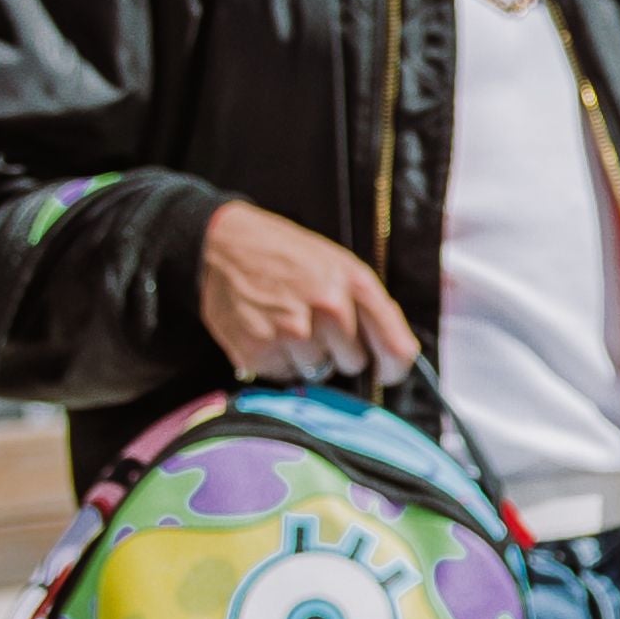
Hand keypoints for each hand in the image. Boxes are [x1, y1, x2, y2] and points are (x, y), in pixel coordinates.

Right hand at [199, 199, 415, 381]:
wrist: (223, 243)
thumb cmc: (287, 255)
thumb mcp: (337, 264)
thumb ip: (368, 306)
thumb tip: (393, 354)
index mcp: (355, 283)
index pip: (396, 347)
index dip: (394, 368)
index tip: (386, 373)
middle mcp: (329, 307)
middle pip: (355, 363)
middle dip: (339, 350)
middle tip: (314, 322)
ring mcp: (293, 331)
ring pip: (319, 371)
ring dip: (306, 356)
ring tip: (286, 322)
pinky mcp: (259, 350)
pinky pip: (285, 375)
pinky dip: (278, 360)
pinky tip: (267, 331)